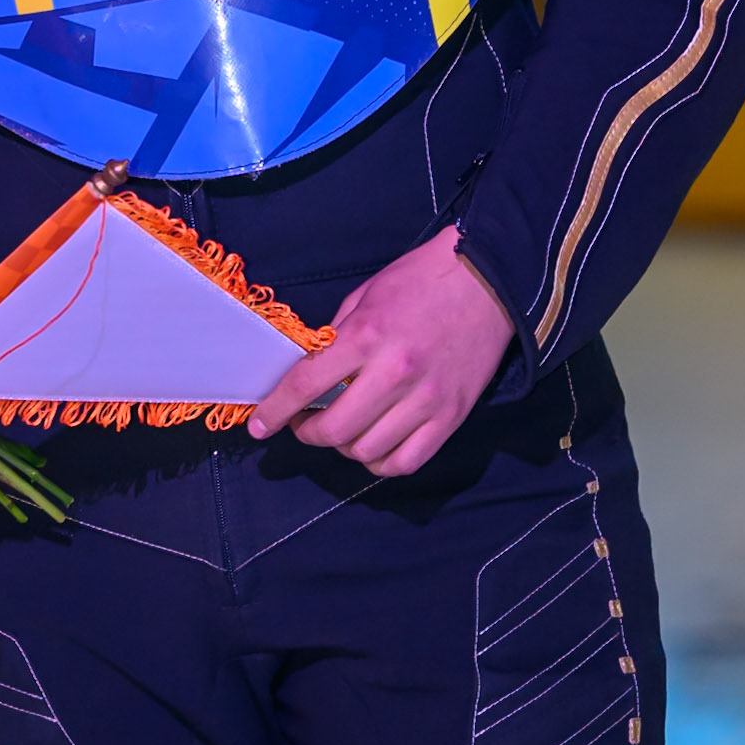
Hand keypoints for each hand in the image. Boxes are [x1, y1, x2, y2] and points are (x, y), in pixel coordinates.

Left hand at [248, 225, 513, 477]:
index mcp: (366, 336)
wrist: (485, 281)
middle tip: (301, 423)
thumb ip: (337, 337)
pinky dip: (381, 463)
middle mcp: (394, 374)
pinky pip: (406, 462)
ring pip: (368, 452)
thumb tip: (312, 371)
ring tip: (339, 430)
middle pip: (335, 430)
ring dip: (343, 449)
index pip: (307, 385)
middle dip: (307, 433)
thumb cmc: (419, 281)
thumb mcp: (365, 296)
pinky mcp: (450, 418)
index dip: (276, 410)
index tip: (259, 425)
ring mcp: (425, 400)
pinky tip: (372, 446)